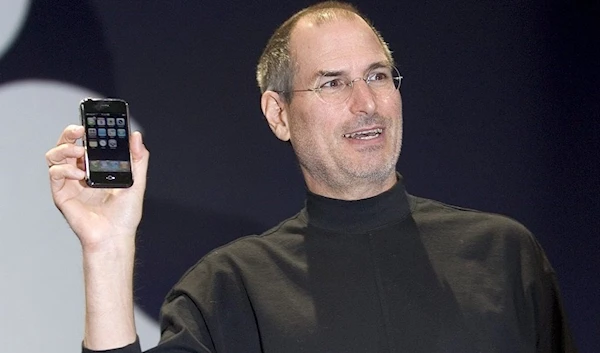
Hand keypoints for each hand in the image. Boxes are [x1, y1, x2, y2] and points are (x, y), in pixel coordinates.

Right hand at [46, 125, 149, 252]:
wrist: (115, 236)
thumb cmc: (125, 214)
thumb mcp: (137, 182)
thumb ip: (138, 159)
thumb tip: (136, 136)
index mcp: (97, 167)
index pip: (88, 141)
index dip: (88, 129)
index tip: (95, 120)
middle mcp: (81, 172)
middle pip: (67, 144)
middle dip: (71, 132)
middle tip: (81, 129)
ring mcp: (70, 182)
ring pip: (56, 155)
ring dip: (65, 149)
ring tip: (80, 152)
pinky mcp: (61, 194)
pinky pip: (55, 174)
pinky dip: (64, 170)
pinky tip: (80, 175)